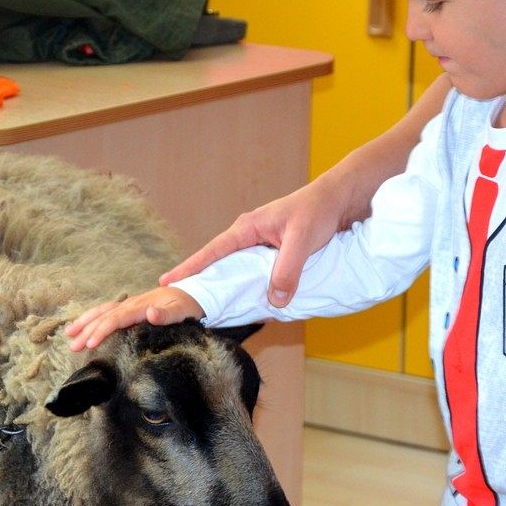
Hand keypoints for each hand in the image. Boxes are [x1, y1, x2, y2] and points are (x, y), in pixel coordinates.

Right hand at [65, 287, 204, 350]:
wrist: (192, 293)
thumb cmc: (186, 306)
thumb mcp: (182, 311)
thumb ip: (167, 314)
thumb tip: (150, 314)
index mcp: (141, 306)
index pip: (117, 318)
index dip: (102, 330)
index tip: (90, 342)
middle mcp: (132, 303)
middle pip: (104, 316)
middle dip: (87, 330)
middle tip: (72, 346)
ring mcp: (129, 304)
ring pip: (102, 312)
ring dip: (85, 322)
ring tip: (68, 335)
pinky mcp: (129, 307)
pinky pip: (107, 311)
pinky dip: (92, 317)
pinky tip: (83, 326)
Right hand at [159, 181, 343, 307]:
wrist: (338, 199)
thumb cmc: (318, 211)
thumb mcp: (303, 240)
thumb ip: (288, 269)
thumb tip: (275, 301)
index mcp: (247, 228)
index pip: (212, 251)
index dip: (190, 267)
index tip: (166, 282)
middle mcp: (247, 236)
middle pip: (216, 262)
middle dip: (197, 280)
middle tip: (173, 300)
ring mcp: (258, 245)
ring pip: (234, 269)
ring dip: (221, 286)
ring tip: (201, 306)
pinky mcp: (270, 254)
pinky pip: (250, 273)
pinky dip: (243, 286)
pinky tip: (241, 302)